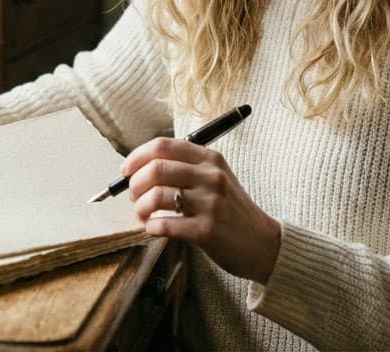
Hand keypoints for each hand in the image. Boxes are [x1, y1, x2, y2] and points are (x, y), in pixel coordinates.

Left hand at [123, 137, 281, 283]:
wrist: (264, 244)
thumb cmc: (231, 211)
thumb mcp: (215, 179)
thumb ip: (184, 170)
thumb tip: (138, 170)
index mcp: (210, 158)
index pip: (163, 145)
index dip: (137, 156)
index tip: (126, 170)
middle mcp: (211, 176)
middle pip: (156, 168)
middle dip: (135, 184)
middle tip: (134, 197)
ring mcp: (210, 203)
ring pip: (157, 195)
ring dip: (141, 208)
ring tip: (143, 216)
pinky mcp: (207, 230)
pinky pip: (165, 225)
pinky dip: (152, 227)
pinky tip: (154, 229)